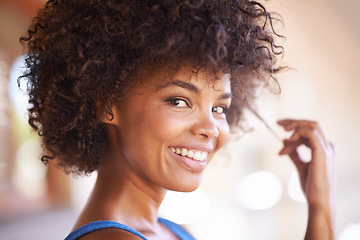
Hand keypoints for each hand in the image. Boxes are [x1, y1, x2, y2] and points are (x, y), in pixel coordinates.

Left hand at [278, 119, 335, 238]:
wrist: (319, 202)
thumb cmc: (312, 187)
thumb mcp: (300, 166)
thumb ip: (294, 153)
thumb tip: (284, 140)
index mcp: (325, 149)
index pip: (310, 130)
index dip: (294, 127)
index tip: (279, 128)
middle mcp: (328, 146)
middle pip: (312, 124)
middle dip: (294, 121)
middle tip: (278, 123)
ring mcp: (327, 149)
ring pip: (312, 126)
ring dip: (294, 126)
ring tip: (282, 134)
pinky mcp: (323, 153)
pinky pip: (310, 133)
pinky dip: (298, 133)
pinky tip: (288, 141)